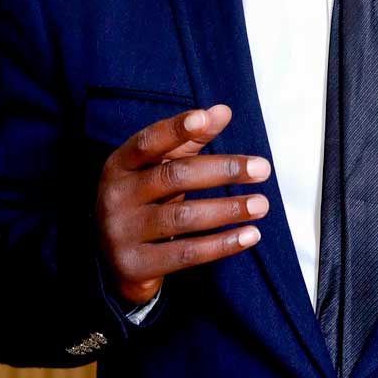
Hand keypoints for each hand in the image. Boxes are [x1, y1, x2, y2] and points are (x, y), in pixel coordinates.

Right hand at [95, 103, 270, 305]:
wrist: (115, 261)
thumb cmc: (145, 201)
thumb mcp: (159, 168)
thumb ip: (190, 140)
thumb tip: (222, 112)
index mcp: (119, 166)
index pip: (147, 142)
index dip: (175, 129)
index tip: (206, 119)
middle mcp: (115, 196)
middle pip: (174, 177)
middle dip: (223, 171)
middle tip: (262, 169)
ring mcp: (121, 233)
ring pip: (183, 218)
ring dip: (228, 210)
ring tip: (261, 204)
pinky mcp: (135, 265)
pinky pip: (187, 253)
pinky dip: (222, 245)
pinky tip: (250, 235)